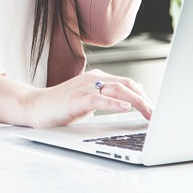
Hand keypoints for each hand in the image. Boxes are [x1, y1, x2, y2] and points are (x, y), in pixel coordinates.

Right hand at [25, 68, 153, 128]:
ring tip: (149, 112)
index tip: (156, 110)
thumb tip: (131, 98)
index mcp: (97, 78)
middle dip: (146, 99)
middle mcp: (93, 79)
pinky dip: (113, 103)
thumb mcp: (89, 100)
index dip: (145, 96)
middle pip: (127, 85)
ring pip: (117, 89)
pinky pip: (98, 98)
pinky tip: (125, 107)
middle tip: (157, 114)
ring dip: (136, 102)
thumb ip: (107, 97)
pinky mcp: (75, 99)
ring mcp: (84, 88)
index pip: (128, 83)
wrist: (35, 107)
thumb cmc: (61, 106)